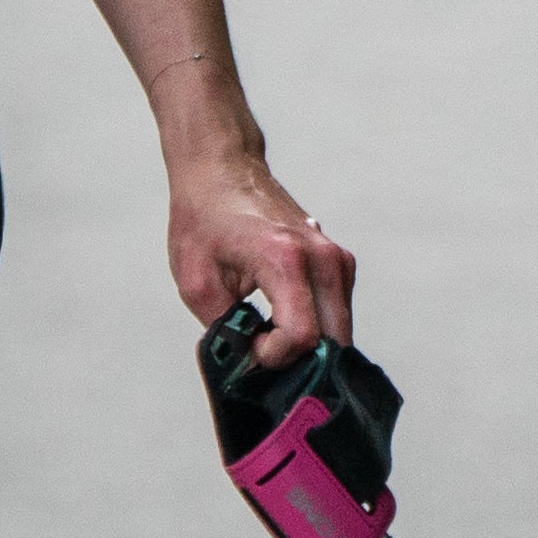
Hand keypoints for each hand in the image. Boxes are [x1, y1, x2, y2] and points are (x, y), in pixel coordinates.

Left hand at [171, 156, 355, 361]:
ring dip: (307, 344)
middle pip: (332, 341)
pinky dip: (316, 327)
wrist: (222, 172)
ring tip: (268, 330)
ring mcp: (337, 259)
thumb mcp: (197, 283)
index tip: (248, 346)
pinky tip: (284, 317)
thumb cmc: (204, 220)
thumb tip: (251, 366)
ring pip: (340, 331)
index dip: (273, 357)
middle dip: (297, 359)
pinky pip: (338, 313)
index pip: (302, 337)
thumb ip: (226, 331)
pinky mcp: (340, 262)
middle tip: (261, 347)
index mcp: (286, 259)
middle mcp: (323, 258)